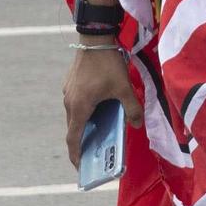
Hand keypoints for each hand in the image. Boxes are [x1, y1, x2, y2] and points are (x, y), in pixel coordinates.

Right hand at [62, 43, 141, 167]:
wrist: (94, 37)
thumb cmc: (107, 64)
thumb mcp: (124, 88)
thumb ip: (132, 108)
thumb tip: (137, 124)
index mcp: (79, 107)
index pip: (73, 139)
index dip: (76, 155)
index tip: (80, 167)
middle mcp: (69, 102)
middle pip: (74, 129)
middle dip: (83, 143)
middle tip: (96, 153)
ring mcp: (68, 92)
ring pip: (75, 116)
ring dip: (85, 126)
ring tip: (100, 134)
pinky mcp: (70, 84)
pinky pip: (76, 104)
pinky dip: (85, 113)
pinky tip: (100, 111)